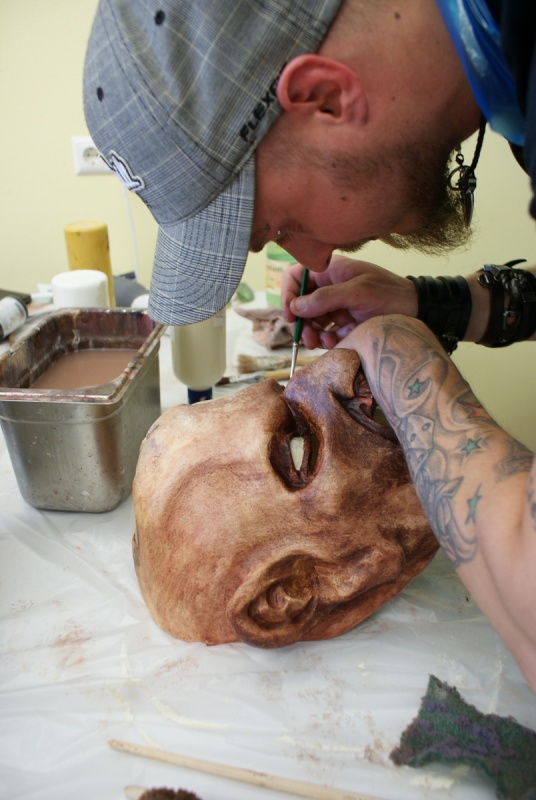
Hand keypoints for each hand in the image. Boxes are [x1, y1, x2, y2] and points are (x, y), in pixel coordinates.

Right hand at [281, 255, 418, 348]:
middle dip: (300, 321)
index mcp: (330, 271)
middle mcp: (329, 287)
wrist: (417, 312)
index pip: (296, 276)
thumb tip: (294, 306)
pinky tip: (334, 344)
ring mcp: (336, 306)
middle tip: (306, 338)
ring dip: (312, 334)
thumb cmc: (390, 295)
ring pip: (310, 321)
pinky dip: (325, 340)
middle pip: (300, 303)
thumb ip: (325, 298)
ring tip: (322, 343)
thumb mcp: (357, 293)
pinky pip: (325, 333)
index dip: (288, 293)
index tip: (290, 314)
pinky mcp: (343, 324)